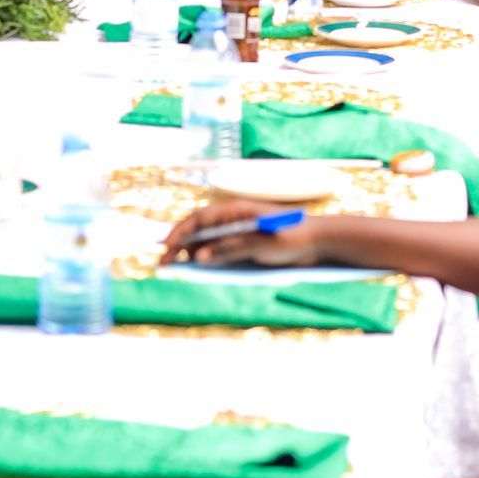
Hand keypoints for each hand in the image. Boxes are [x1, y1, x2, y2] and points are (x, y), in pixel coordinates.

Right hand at [161, 199, 322, 266]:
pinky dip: (203, 256)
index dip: (179, 233)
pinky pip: (217, 247)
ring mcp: (236, 229)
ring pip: (205, 239)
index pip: (199, 219)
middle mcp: (232, 218)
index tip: (165, 247)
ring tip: (172, 266)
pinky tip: (195, 266)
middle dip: (178, 244)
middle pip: (198, 229)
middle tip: (162, 262)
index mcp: (235, 211)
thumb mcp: (261, 244)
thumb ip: (230, 248)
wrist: (317, 241)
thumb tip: (200, 256)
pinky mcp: (243, 241)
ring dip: (188, 251)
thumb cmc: (291, 238)